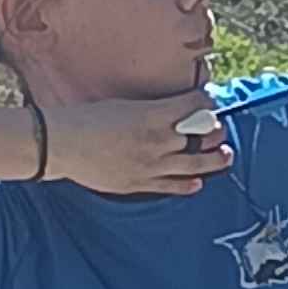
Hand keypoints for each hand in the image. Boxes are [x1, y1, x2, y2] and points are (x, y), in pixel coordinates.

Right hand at [40, 93, 236, 195]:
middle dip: (215, 131)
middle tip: (219, 130)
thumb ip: (152, 110)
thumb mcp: (124, 105)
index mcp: (154, 115)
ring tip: (226, 156)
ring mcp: (151, 166)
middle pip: (202, 136)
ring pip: (194, 164)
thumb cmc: (87, 118)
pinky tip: (196, 183)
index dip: (206, 103)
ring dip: (214, 160)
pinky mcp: (140, 184)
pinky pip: (171, 186)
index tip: (208, 102)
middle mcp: (158, 141)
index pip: (195, 107)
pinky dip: (187, 185)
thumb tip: (171, 112)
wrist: (62, 143)